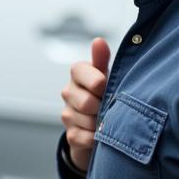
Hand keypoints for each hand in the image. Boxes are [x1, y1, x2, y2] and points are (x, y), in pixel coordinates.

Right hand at [60, 37, 110, 170]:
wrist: (101, 125)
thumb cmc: (106, 94)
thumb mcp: (107, 75)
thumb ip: (101, 59)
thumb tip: (98, 41)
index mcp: (77, 74)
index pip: (80, 71)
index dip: (96, 81)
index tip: (105, 86)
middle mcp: (68, 92)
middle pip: (86, 101)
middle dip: (102, 106)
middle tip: (111, 105)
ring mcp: (67, 114)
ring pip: (87, 120)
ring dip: (102, 123)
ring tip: (107, 119)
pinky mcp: (71, 135)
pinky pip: (86, 137)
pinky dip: (97, 138)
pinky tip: (101, 133)